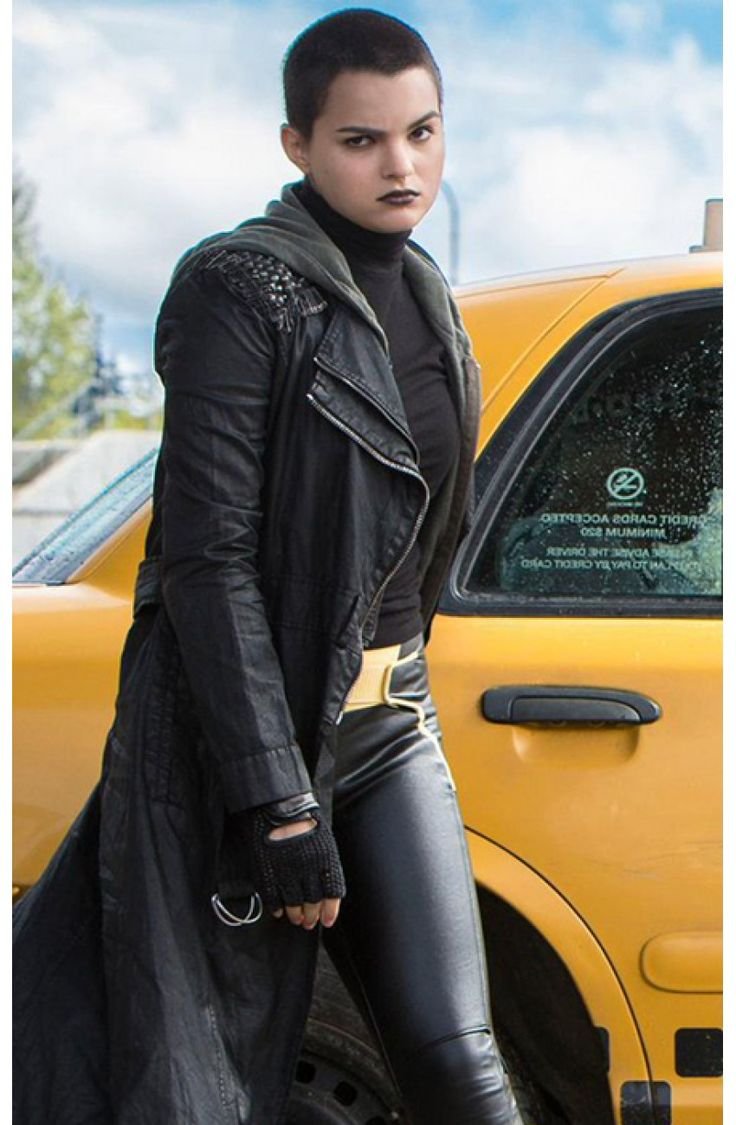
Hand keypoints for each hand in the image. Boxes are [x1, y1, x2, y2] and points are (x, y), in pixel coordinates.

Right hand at [239, 795, 345, 929]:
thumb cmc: (304, 819)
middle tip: (309, 922)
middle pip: (312, 903)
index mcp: (325, 862)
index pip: (331, 894)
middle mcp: (308, 871)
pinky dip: (276, 908)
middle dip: (312, 916)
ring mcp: (287, 874)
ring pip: (293, 904)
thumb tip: (327, 886)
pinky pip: (273, 898)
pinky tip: (279, 911)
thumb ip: (326, 864)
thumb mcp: (324, 840)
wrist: (278, 806)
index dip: (330, 911)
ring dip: (296, 915)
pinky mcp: (269, 874)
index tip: (327, 920)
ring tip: (296, 919)